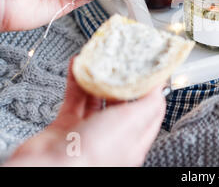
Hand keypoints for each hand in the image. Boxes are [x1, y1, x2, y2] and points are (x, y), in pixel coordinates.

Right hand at [3, 57, 165, 166]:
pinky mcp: (66, 126)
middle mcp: (113, 136)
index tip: (149, 67)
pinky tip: (77, 65)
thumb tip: (160, 87)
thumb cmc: (93, 153)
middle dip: (122, 79)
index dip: (151, 87)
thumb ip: (150, 103)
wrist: (49, 168)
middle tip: (122, 59)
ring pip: (97, 97)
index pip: (150, 109)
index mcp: (134, 139)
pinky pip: (74, 98)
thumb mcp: (133, 121)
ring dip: (98, 77)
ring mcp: (89, 131)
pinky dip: (75, 80)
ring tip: (100, 59)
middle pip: (122, 101)